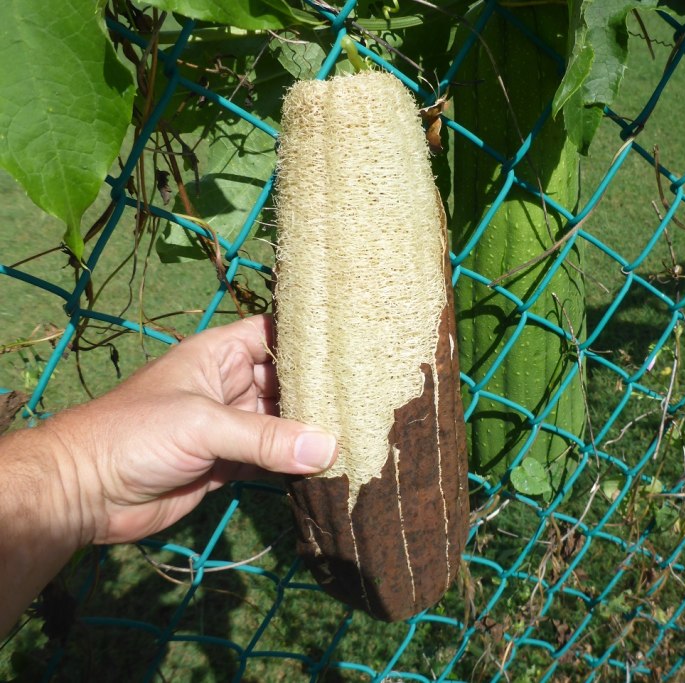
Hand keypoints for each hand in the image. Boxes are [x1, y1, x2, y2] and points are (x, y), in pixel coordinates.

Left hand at [44, 314, 336, 544]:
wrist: (84, 492)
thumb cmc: (135, 434)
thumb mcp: (203, 424)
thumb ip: (265, 438)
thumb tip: (329, 449)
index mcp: (218, 355)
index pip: (273, 334)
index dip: (309, 337)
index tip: (355, 345)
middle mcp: (229, 385)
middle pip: (286, 381)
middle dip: (320, 390)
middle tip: (371, 398)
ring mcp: (230, 426)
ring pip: (282, 423)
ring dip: (311, 430)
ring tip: (361, 431)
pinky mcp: (229, 463)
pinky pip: (271, 457)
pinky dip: (296, 462)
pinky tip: (329, 465)